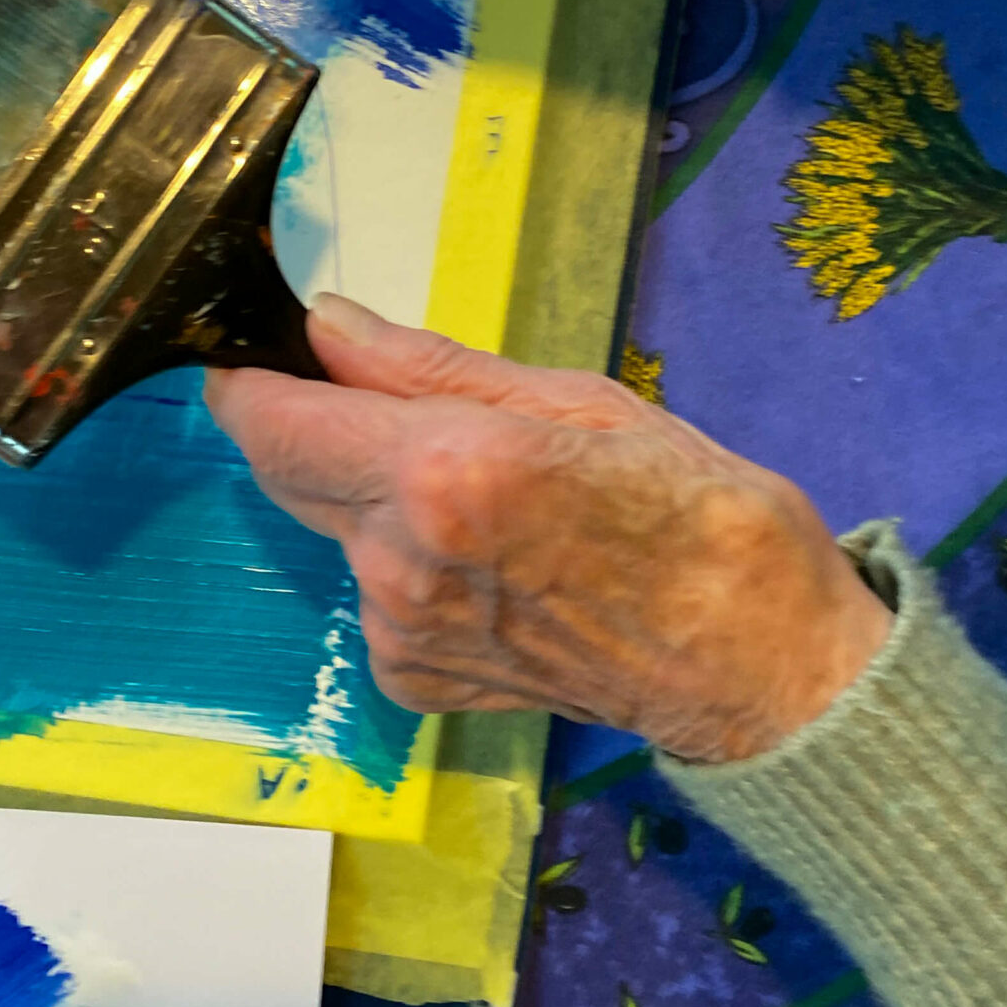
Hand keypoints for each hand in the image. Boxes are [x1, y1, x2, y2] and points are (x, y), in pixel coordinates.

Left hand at [206, 294, 890, 762]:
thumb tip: (327, 325)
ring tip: (493, 504)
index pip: (273, 421)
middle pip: (289, 475)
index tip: (257, 353)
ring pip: (341, 535)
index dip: (250, 380)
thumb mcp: (578, 401)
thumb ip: (428, 367)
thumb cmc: (696, 514)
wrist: (756, 665)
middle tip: (401, 411)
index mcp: (440, 471)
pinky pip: (379, 599)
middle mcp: (399, 560)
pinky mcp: (416, 681)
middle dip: (318, 431)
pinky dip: (414, 571)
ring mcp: (401, 631)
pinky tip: (501, 570)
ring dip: (379, 505)